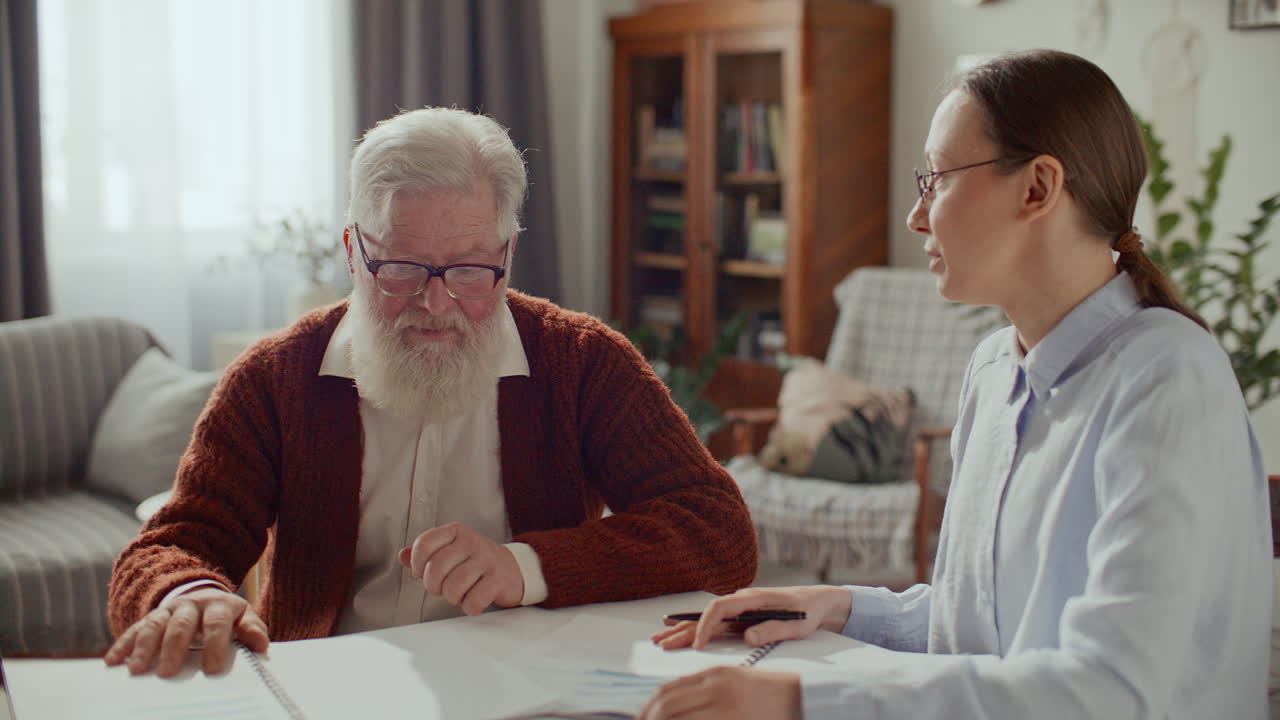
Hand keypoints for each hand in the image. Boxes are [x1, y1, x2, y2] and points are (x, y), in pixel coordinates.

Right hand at [104, 588, 268, 676]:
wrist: (205, 596)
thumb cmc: (228, 617)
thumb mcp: (244, 619)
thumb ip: (253, 630)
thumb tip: (262, 646)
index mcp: (219, 605)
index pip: (217, 624)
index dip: (215, 645)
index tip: (212, 670)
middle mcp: (192, 604)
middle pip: (181, 624)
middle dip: (174, 648)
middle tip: (168, 674)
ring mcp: (169, 609)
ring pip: (154, 625)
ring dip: (143, 647)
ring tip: (136, 671)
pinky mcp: (151, 617)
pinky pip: (134, 629)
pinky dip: (123, 645)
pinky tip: (112, 662)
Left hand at [398, 522, 523, 614]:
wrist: (514, 569)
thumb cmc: (476, 562)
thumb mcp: (451, 550)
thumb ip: (426, 553)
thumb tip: (402, 555)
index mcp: (455, 532)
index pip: (424, 544)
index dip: (418, 564)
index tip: (424, 572)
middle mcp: (471, 542)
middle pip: (436, 568)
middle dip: (434, 586)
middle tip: (442, 588)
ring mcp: (487, 559)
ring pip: (454, 586)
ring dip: (452, 597)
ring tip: (459, 595)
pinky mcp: (499, 579)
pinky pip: (474, 599)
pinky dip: (470, 606)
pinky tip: (473, 601)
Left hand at [638, 666, 800, 719]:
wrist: (804, 699)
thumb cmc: (770, 693)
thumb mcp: (734, 682)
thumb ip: (706, 689)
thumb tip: (676, 706)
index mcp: (714, 674)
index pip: (668, 690)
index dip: (649, 708)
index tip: (642, 719)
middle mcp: (715, 687)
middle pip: (667, 706)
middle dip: (649, 719)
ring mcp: (724, 707)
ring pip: (678, 718)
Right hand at [651, 585, 851, 649]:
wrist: (818, 601)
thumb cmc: (808, 611)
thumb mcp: (796, 624)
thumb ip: (772, 629)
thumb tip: (747, 637)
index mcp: (752, 598)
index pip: (719, 607)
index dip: (705, 625)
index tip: (698, 644)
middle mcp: (741, 601)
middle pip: (706, 615)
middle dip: (683, 630)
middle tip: (662, 644)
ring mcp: (740, 609)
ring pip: (706, 620)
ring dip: (684, 630)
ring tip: (660, 640)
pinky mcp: (741, 617)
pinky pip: (715, 624)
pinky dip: (696, 630)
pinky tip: (680, 633)